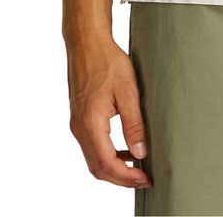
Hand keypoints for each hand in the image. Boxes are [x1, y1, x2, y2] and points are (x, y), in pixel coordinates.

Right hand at [66, 39, 152, 188]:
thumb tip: (140, 152)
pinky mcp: (79, 117)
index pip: (107, 164)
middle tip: (143, 178)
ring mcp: (77, 123)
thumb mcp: (128, 91)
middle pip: (97, 168)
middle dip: (121, 178)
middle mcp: (79, 128)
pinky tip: (124, 149)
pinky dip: (107, 155)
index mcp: (91, 123)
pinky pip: (91, 146)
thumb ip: (134, 124)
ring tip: (137, 167)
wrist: (86, 43)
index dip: (127, 177)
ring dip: (114, 168)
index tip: (145, 178)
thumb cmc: (107, 61)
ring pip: (93, 159)